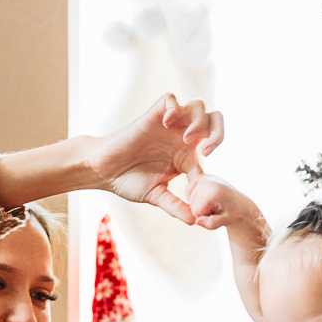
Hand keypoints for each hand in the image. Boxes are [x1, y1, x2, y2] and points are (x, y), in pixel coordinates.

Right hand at [86, 94, 223, 223]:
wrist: (103, 171)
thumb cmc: (128, 182)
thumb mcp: (156, 197)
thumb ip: (176, 206)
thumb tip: (195, 222)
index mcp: (186, 155)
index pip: (213, 149)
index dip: (215, 164)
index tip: (200, 179)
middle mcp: (181, 137)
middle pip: (214, 121)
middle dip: (218, 133)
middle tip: (207, 150)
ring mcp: (168, 125)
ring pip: (198, 107)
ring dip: (199, 122)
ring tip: (187, 140)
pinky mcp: (153, 115)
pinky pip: (171, 100)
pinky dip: (175, 109)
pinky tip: (166, 124)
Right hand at [187, 174, 266, 238]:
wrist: (239, 202)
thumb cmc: (233, 213)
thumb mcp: (225, 221)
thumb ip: (211, 224)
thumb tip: (197, 222)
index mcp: (213, 191)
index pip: (196, 212)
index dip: (205, 217)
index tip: (218, 213)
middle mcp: (206, 180)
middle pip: (192, 205)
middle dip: (202, 211)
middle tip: (216, 208)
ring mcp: (203, 176)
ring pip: (189, 199)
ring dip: (199, 205)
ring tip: (213, 203)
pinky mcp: (200, 176)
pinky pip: (189, 192)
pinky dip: (196, 198)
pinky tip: (208, 198)